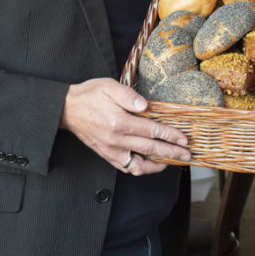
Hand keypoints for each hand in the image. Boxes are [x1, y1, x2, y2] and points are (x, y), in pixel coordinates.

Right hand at [60, 77, 189, 174]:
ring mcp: (111, 150)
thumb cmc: (89, 95)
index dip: (170, 135)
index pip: (152, 131)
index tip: (183, 139)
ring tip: (171, 162)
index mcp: (120, 122)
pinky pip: (125, 167)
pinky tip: (149, 164)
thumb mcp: (109, 87)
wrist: (67, 109)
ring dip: (157, 166)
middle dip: (171, 153)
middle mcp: (116, 140)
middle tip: (187, 155)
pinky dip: (140, 169)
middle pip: (150, 150)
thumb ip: (129, 95)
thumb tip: (146, 106)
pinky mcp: (106, 155)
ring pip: (138, 165)